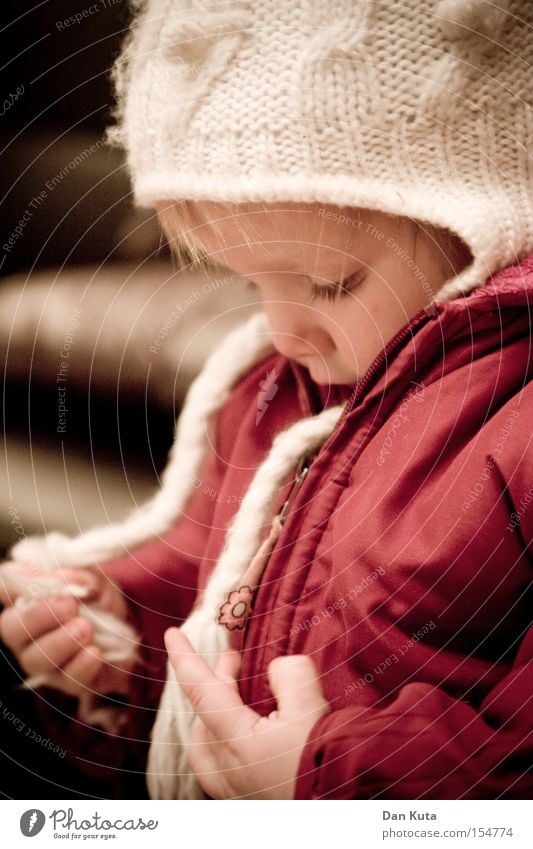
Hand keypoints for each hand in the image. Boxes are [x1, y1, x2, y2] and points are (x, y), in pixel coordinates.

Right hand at [0, 561, 132, 697]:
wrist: (126, 629)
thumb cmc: (97, 598)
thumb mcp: (93, 579)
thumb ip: (77, 577)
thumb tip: (65, 581)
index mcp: (27, 599)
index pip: (5, 588)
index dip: (8, 584)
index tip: (28, 580)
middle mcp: (26, 632)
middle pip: (13, 629)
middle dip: (39, 617)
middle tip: (69, 606)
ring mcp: (44, 660)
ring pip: (36, 659)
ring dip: (61, 642)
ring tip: (85, 628)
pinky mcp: (68, 681)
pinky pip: (67, 680)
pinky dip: (81, 666)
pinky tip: (94, 652)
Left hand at [166, 627, 329, 798]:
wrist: (346, 803)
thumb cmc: (325, 758)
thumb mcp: (310, 703)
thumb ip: (288, 672)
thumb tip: (274, 670)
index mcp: (234, 742)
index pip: (199, 689)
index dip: (183, 657)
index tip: (171, 634)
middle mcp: (224, 769)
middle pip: (205, 713)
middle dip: (217, 680)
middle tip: (235, 660)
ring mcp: (231, 790)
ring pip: (207, 740)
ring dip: (220, 709)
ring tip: (241, 693)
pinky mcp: (243, 800)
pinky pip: (218, 763)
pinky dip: (225, 736)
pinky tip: (249, 729)